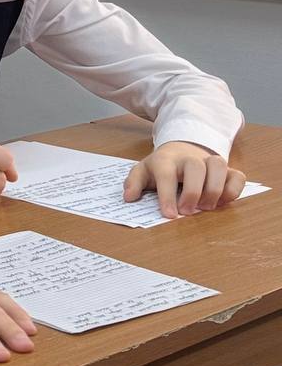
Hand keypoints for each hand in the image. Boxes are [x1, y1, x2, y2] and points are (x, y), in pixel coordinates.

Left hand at [123, 141, 245, 217]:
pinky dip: (233, 190)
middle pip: (195, 167)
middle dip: (193, 192)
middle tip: (188, 212)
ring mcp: (209, 161)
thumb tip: (128, 198)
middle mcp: (189, 158)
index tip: (169, 215)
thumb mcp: (143, 171)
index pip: (165, 173)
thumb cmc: (161, 166)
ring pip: (218, 165)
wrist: (181, 150)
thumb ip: (134, 183)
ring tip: (206, 207)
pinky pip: (237, 175)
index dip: (167, 195)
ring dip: (215, 189)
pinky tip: (222, 203)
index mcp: (165, 159)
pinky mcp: (228, 169)